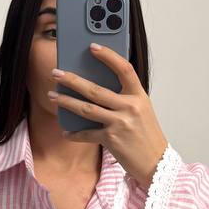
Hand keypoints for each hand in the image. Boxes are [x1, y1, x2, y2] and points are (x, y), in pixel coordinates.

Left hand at [48, 43, 168, 189]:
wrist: (155, 162)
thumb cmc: (146, 134)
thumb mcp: (141, 110)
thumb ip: (124, 97)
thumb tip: (96, 86)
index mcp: (139, 95)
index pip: (124, 69)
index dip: (108, 56)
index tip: (93, 46)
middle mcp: (130, 107)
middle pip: (95, 89)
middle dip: (72, 80)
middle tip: (56, 73)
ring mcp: (120, 123)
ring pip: (86, 108)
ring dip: (66, 101)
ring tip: (53, 95)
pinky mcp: (111, 139)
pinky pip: (87, 133)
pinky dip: (75, 134)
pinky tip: (66, 132)